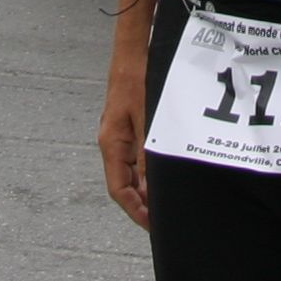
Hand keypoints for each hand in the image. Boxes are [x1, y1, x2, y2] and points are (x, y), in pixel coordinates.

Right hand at [98, 60, 151, 229]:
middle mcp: (114, 144)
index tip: (152, 225)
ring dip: (148, 189)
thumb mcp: (146, 119)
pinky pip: (140, 159)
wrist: (133, 55)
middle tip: (165, 218)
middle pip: (125, 185)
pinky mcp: (132, 129)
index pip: (118, 190)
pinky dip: (151, 172)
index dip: (134, 210)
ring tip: (168, 202)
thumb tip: (151, 187)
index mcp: (112, 144)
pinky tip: (166, 176)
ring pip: (133, 173)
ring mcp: (122, 137)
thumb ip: (148, 154)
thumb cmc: (137, 80)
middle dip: (143, 204)